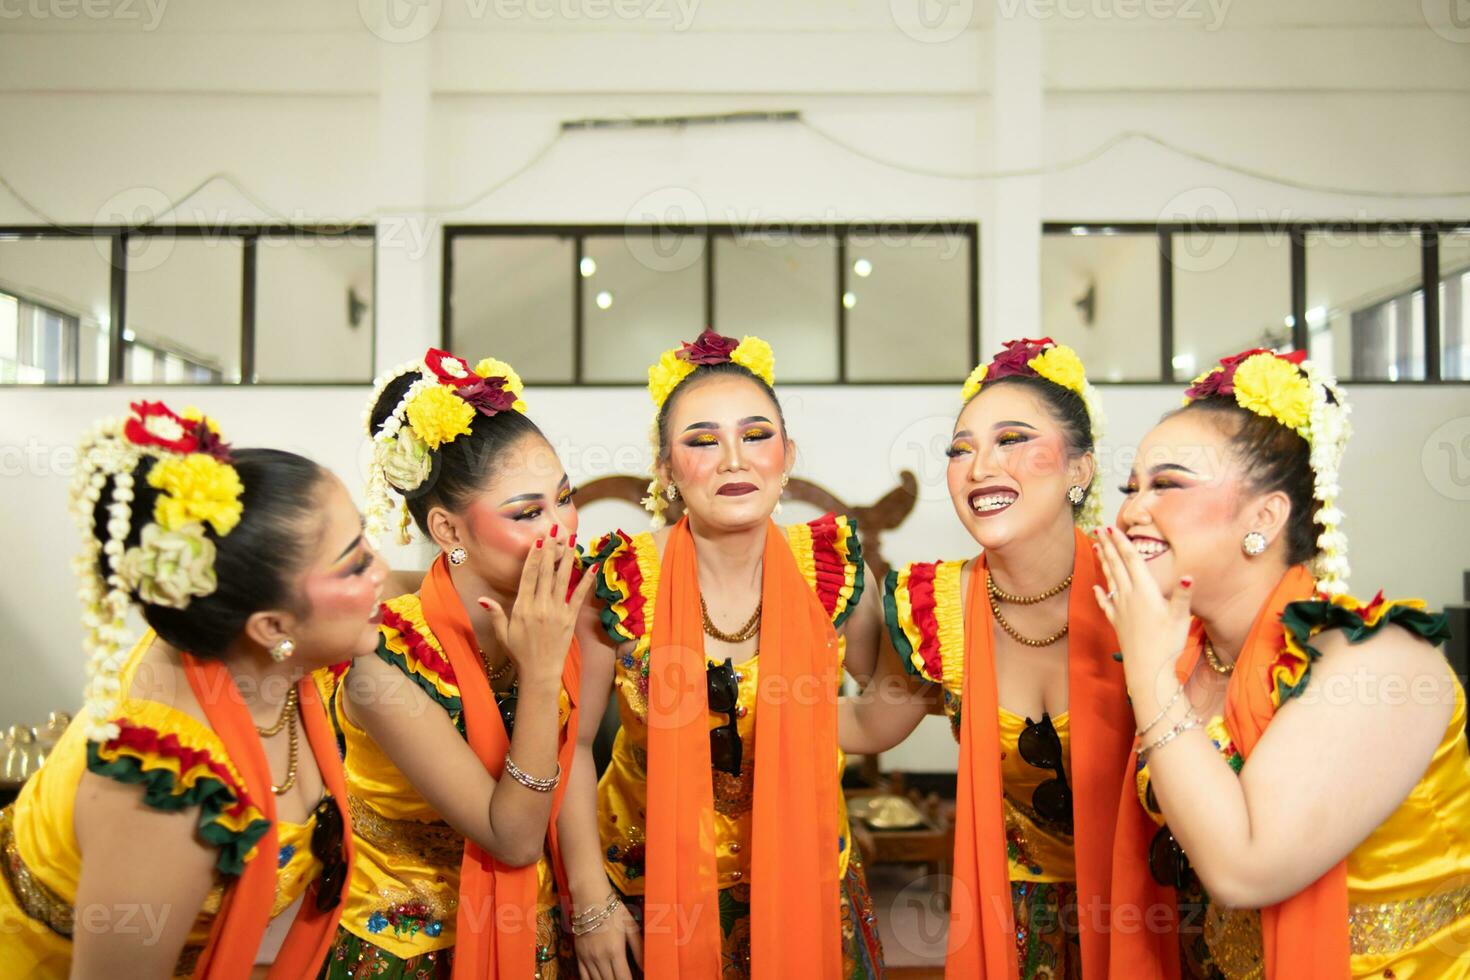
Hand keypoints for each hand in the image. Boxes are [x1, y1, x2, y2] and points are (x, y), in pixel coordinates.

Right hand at [478, 527, 598, 690]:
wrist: (540, 672)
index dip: (534, 556)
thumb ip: (495, 614)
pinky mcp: (570, 619)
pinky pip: (579, 596)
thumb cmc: (519, 652)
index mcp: (523, 608)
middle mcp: (541, 606)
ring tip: (572, 539)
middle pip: (546, 572)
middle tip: (556, 530)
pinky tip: (592, 565)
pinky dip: (586, 580)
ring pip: (563, 579)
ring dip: (568, 558)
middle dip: (551, 549)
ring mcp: (557, 612)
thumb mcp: (503, 633)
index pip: (529, 576)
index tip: (539, 539)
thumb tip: (481, 599)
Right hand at [573, 893, 642, 979]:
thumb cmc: (613, 910)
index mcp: (615, 951)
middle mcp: (600, 957)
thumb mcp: (630, 927)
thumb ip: (639, 949)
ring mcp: (588, 957)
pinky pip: (583, 976)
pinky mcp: (579, 955)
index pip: (624, 978)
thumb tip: (646, 966)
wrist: (590, 898)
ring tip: (614, 979)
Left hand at [1091, 527, 1195, 714]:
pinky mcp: (1117, 623)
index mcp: (1144, 591)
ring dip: (1103, 563)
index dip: (1121, 543)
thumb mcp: (1180, 617)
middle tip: (1097, 529)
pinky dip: (1100, 594)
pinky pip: (1105, 604)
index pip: (1131, 561)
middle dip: (1107, 546)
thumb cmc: (1167, 643)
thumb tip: (1188, 574)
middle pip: (1116, 566)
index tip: (1111, 527)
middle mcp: (1129, 597)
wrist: (1147, 669)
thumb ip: (1182, 594)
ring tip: (1096, 548)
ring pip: (1110, 580)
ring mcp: (1120, 609)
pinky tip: (1095, 588)